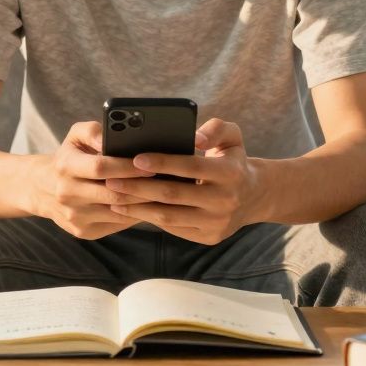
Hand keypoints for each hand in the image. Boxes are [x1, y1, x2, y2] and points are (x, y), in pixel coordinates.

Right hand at [28, 121, 157, 239]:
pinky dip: (135, 215)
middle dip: (143, 188)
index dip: (127, 167)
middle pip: (113, 193)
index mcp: (65, 166)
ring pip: (118, 212)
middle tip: (167, 181)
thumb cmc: (70, 156)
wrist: (43, 189)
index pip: (100, 167)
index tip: (151, 165)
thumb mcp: (75, 136)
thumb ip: (94, 131)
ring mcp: (75, 216)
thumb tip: (115, 138)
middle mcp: (67, 194)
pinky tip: (149, 206)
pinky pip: (117, 224)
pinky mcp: (83, 232)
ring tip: (163, 194)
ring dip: (143, 204)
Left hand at [103, 118, 260, 244]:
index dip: (162, 162)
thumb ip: (216, 128)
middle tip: (111, 180)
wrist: (254, 197)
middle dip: (139, 187)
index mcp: (230, 173)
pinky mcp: (208, 237)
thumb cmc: (232, 160)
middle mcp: (225, 200)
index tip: (135, 158)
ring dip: (137, 207)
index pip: (191, 166)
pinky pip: (173, 228)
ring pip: (169, 216)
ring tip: (113, 196)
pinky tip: (129, 209)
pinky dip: (149, 218)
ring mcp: (216, 222)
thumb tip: (195, 137)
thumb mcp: (233, 138)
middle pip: (173, 194)